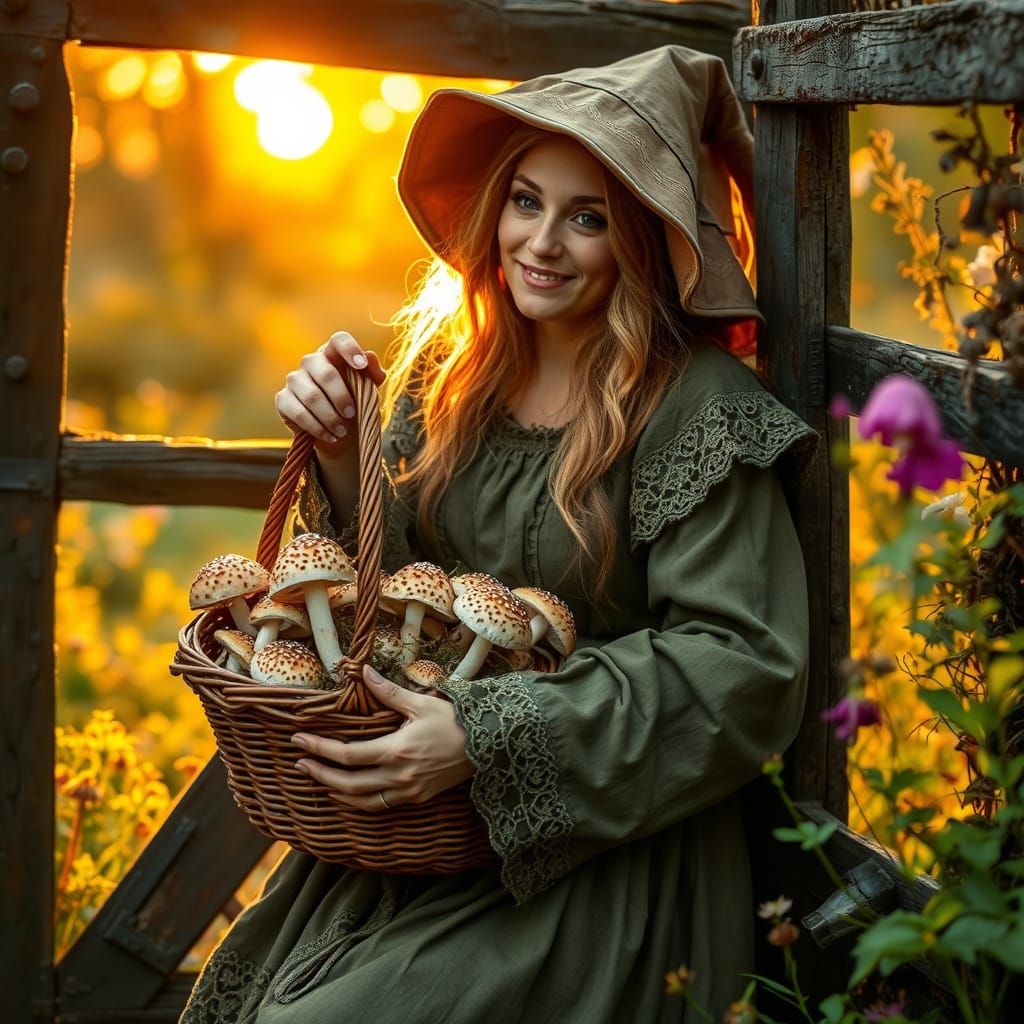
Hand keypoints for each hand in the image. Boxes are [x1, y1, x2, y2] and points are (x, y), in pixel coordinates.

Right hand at [275, 331, 386, 458]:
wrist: (337, 428)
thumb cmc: (354, 401)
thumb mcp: (369, 389)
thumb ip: (373, 373)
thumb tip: (369, 358)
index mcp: (333, 354)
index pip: (338, 340)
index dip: (350, 349)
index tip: (361, 366)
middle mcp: (311, 362)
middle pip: (326, 373)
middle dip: (341, 397)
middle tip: (352, 414)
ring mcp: (294, 380)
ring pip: (312, 397)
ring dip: (330, 417)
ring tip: (342, 431)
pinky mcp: (283, 399)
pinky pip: (298, 413)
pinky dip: (317, 428)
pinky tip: (330, 436)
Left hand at [290, 665, 474, 810]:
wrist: (490, 744)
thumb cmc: (456, 720)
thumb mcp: (421, 702)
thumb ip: (387, 692)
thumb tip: (362, 672)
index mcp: (397, 751)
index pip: (347, 755)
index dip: (319, 749)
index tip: (299, 741)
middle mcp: (399, 776)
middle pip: (348, 784)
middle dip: (320, 774)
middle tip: (300, 763)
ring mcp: (409, 791)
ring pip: (363, 802)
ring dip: (337, 792)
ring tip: (320, 780)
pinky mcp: (418, 797)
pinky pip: (382, 806)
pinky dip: (360, 801)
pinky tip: (351, 792)